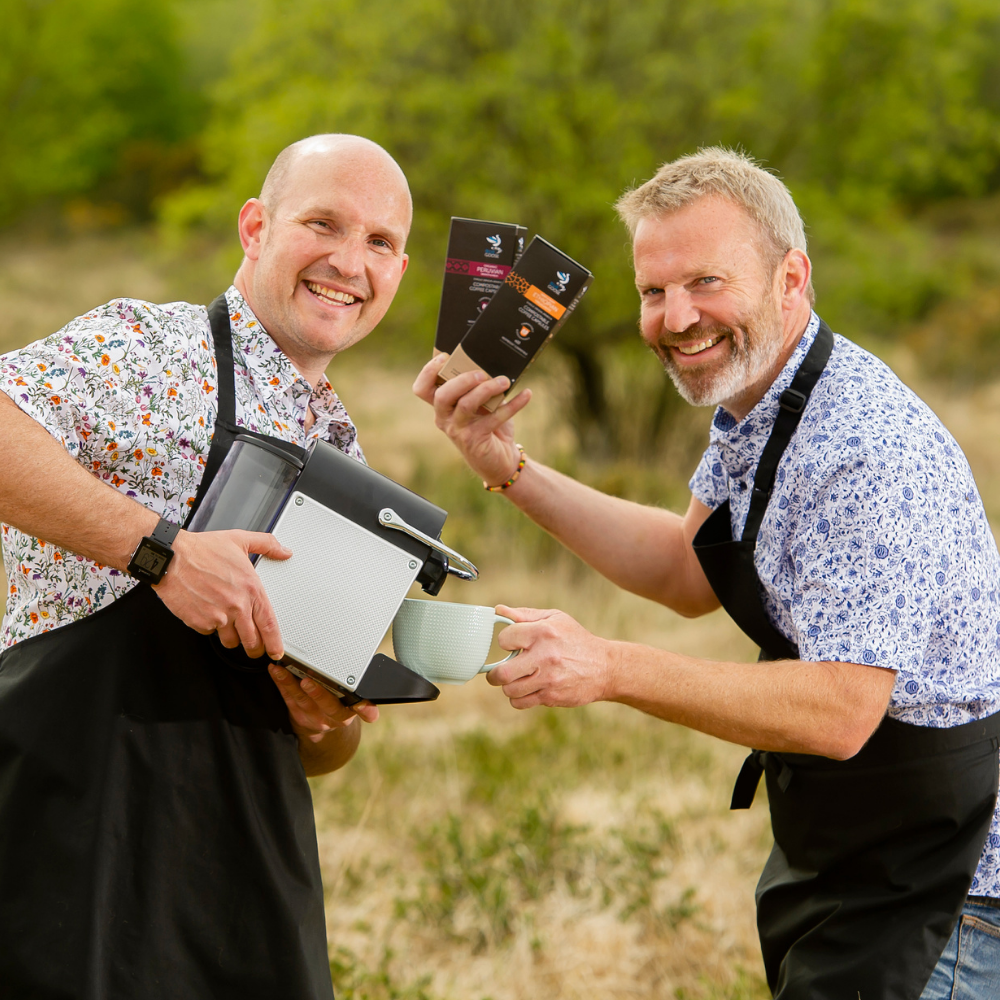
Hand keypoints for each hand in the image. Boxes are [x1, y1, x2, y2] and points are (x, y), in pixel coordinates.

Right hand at [152, 528, 290, 658]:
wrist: (171, 558)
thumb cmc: (202, 549)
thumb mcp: (240, 540)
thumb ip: (266, 545)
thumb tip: (284, 551)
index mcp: (251, 589)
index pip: (269, 624)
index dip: (275, 643)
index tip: (276, 651)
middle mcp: (236, 605)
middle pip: (252, 640)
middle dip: (254, 648)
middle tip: (254, 647)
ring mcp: (217, 616)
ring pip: (231, 641)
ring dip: (232, 638)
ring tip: (229, 626)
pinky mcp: (199, 622)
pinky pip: (209, 633)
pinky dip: (210, 627)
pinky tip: (208, 612)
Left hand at [268, 664, 378, 740]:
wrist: (321, 727)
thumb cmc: (339, 707)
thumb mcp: (354, 707)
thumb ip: (364, 703)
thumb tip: (378, 691)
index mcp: (350, 712)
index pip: (359, 710)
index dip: (362, 709)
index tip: (360, 703)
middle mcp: (332, 717)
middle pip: (326, 705)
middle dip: (317, 693)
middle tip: (308, 681)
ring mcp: (313, 717)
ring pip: (302, 701)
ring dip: (291, 685)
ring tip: (283, 671)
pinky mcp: (296, 715)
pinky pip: (288, 698)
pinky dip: (280, 684)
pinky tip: (275, 672)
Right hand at [412, 355, 531, 486]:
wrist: (500, 459)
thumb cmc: (487, 425)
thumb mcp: (479, 405)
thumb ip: (478, 387)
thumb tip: (493, 363)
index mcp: (442, 406)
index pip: (422, 389)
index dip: (428, 371)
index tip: (445, 357)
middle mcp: (445, 418)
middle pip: (442, 395)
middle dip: (462, 380)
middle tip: (481, 373)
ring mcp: (459, 430)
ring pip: (466, 404)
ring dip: (487, 389)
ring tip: (505, 381)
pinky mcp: (476, 440)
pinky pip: (495, 418)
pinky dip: (513, 404)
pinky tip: (526, 394)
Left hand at [487, 605, 616, 709]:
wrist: (604, 667)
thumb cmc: (575, 640)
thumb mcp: (555, 619)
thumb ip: (525, 615)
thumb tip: (498, 610)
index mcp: (544, 632)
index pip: (504, 639)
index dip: (505, 641)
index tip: (512, 644)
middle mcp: (545, 656)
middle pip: (502, 672)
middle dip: (495, 673)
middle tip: (499, 671)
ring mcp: (548, 679)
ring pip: (510, 690)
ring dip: (509, 686)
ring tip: (517, 679)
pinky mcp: (551, 696)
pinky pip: (521, 703)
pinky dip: (519, 698)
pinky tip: (527, 688)